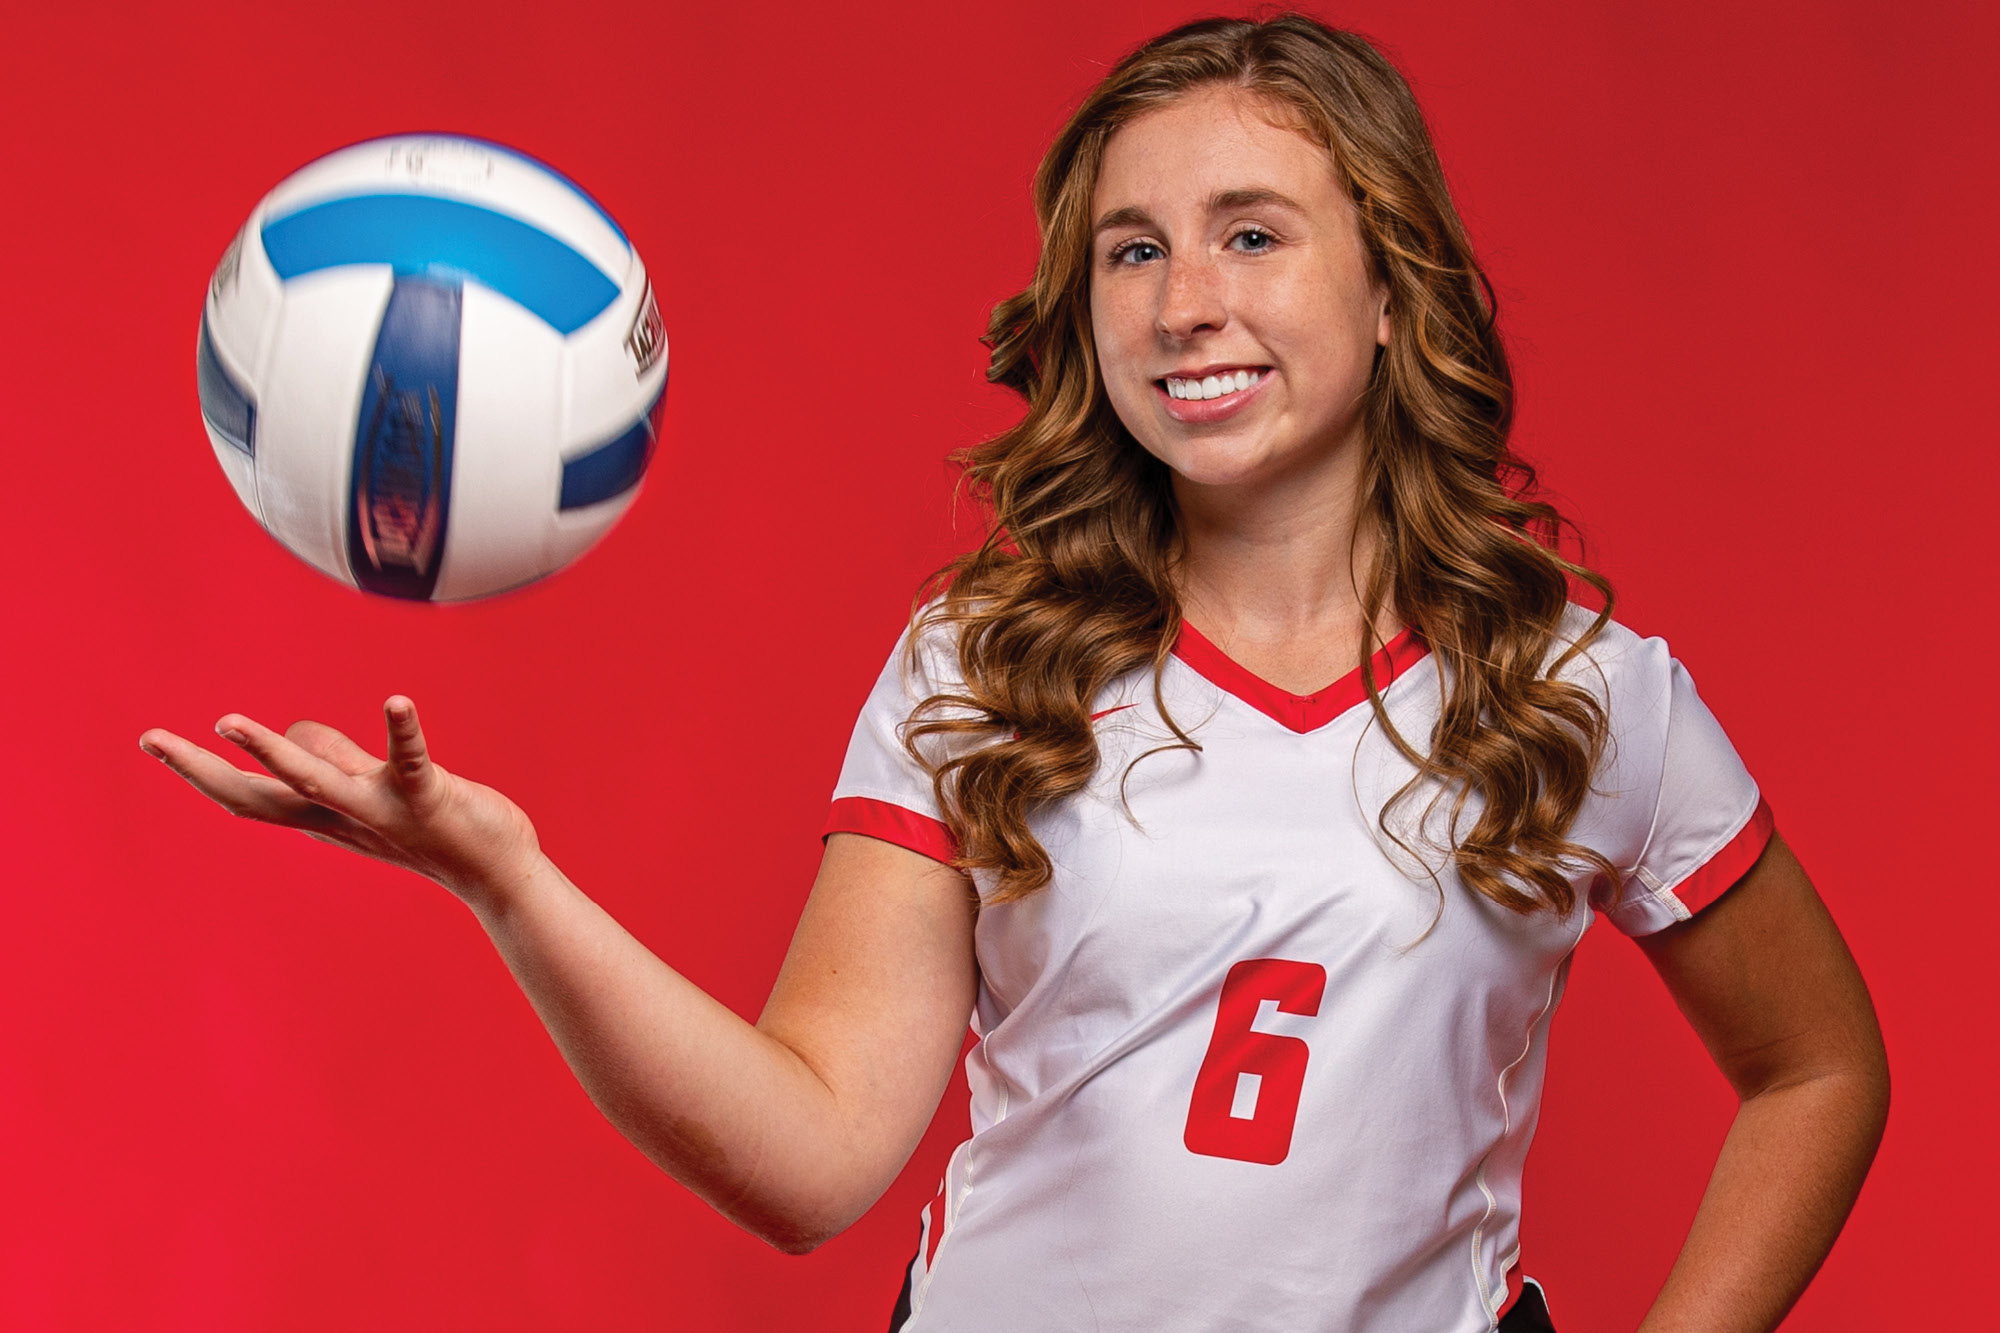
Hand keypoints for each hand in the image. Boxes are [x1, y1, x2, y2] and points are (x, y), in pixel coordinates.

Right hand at [140, 697, 542, 910]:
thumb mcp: (368, 792)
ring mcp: (380, 810)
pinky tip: (396, 701)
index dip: (199, 770)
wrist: (496, 872)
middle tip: (151, 738)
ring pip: (315, 782)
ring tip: (230, 721)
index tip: (153, 741)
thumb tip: (295, 732)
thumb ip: (333, 760)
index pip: (248, 795)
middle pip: (258, 795)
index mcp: (323, 816)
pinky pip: (409, 760)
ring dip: (272, 751)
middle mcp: (341, 817)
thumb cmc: (433, 825)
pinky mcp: (427, 797)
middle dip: (200, 767)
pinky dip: (402, 730)